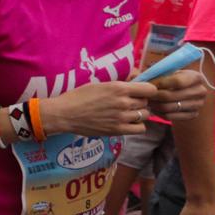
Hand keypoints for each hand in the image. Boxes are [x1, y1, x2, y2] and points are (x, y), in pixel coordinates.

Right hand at [41, 81, 156, 137]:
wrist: (64, 114)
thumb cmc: (78, 96)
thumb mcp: (100, 84)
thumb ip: (119, 86)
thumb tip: (134, 84)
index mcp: (119, 88)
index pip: (150, 89)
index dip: (148, 90)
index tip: (142, 92)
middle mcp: (123, 102)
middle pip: (146, 102)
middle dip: (141, 102)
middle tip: (130, 103)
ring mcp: (122, 117)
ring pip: (145, 115)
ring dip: (139, 113)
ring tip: (128, 113)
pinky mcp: (118, 130)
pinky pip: (140, 128)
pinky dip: (137, 125)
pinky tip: (128, 123)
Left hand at [147, 69, 207, 123]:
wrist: (186, 94)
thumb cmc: (174, 80)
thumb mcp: (169, 72)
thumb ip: (156, 72)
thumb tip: (138, 74)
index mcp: (196, 77)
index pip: (177, 81)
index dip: (160, 83)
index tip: (149, 84)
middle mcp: (201, 91)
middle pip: (171, 96)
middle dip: (154, 95)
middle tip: (144, 95)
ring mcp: (198, 104)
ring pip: (168, 107)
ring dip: (154, 105)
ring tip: (147, 101)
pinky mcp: (193, 115)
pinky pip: (170, 116)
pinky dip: (158, 113)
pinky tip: (154, 108)